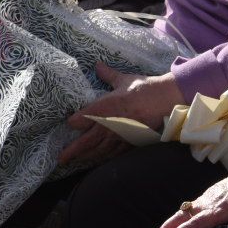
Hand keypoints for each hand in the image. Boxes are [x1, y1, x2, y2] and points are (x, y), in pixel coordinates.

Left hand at [59, 59, 183, 164]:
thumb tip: (98, 65)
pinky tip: (99, 160)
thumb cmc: (144, 88)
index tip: (69, 122)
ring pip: (99, 151)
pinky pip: (114, 153)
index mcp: (104, 108)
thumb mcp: (124, 80)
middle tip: (61, 159)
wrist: (166, 101)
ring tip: (76, 162)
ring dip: (86, 157)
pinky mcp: (131, 142)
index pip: (82, 119)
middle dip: (73, 151)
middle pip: (87, 141)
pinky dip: (104, 158)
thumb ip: (109, 75)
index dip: (74, 121)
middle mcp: (109, 125)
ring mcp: (120, 136)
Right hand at [144, 164, 227, 227]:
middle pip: (183, 216)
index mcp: (222, 208)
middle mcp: (212, 201)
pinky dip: (179, 215)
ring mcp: (210, 195)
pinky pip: (192, 205)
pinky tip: (174, 223)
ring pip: (185, 210)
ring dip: (169, 222)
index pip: (196, 223)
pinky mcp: (212, 193)